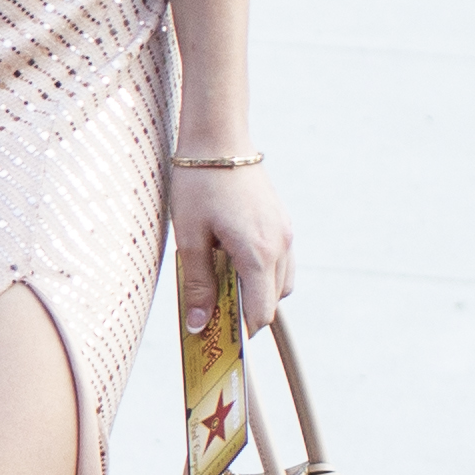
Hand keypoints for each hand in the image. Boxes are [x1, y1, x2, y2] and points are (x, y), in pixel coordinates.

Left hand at [170, 161, 294, 336]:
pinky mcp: (282, 221)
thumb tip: (200, 325)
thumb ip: (198, 285)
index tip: (219, 334)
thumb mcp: (189, 239)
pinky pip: (281, 260)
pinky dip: (263, 270)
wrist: (218, 139)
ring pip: (281, 281)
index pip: (261, 312)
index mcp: (258, 253)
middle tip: (215, 307)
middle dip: (248, 310)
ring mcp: (285, 232)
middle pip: (274, 300)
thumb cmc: (198, 186)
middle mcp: (280, 245)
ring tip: (222, 278)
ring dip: (257, 289)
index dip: (242, 330)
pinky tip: (233, 256)